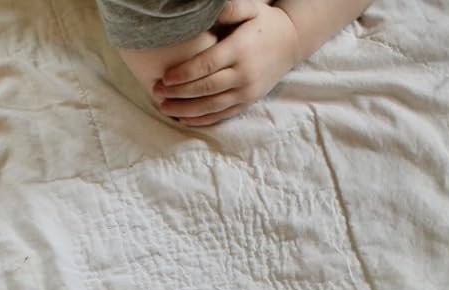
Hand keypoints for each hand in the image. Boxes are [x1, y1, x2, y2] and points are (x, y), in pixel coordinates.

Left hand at [153, 1, 299, 126]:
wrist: (291, 42)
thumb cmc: (264, 22)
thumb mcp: (251, 8)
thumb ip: (229, 8)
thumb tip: (208, 10)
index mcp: (240, 50)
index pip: (206, 66)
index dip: (183, 74)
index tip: (165, 77)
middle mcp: (243, 74)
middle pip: (205, 88)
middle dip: (178, 93)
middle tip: (157, 92)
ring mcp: (246, 91)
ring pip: (210, 106)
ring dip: (185, 110)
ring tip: (164, 108)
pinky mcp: (247, 102)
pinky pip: (221, 115)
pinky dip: (201, 120)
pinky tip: (183, 119)